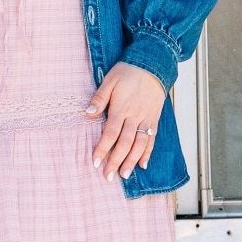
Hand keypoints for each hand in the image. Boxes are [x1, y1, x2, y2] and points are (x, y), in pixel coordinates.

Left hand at [85, 62, 164, 181]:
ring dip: (131, 161)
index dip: (103, 149)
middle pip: (125, 143)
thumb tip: (87, 113)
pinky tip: (143, 164)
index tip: (95, 163)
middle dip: (116, 161)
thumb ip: (99, 98)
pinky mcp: (154, 118)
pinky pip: (152, 139)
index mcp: (121, 108)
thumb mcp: (110, 80)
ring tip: (124, 175)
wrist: (153, 64)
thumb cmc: (128, 71)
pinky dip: (148, 152)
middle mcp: (135, 116)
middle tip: (109, 177)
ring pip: (139, 144)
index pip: (110, 133)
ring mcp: (146, 118)